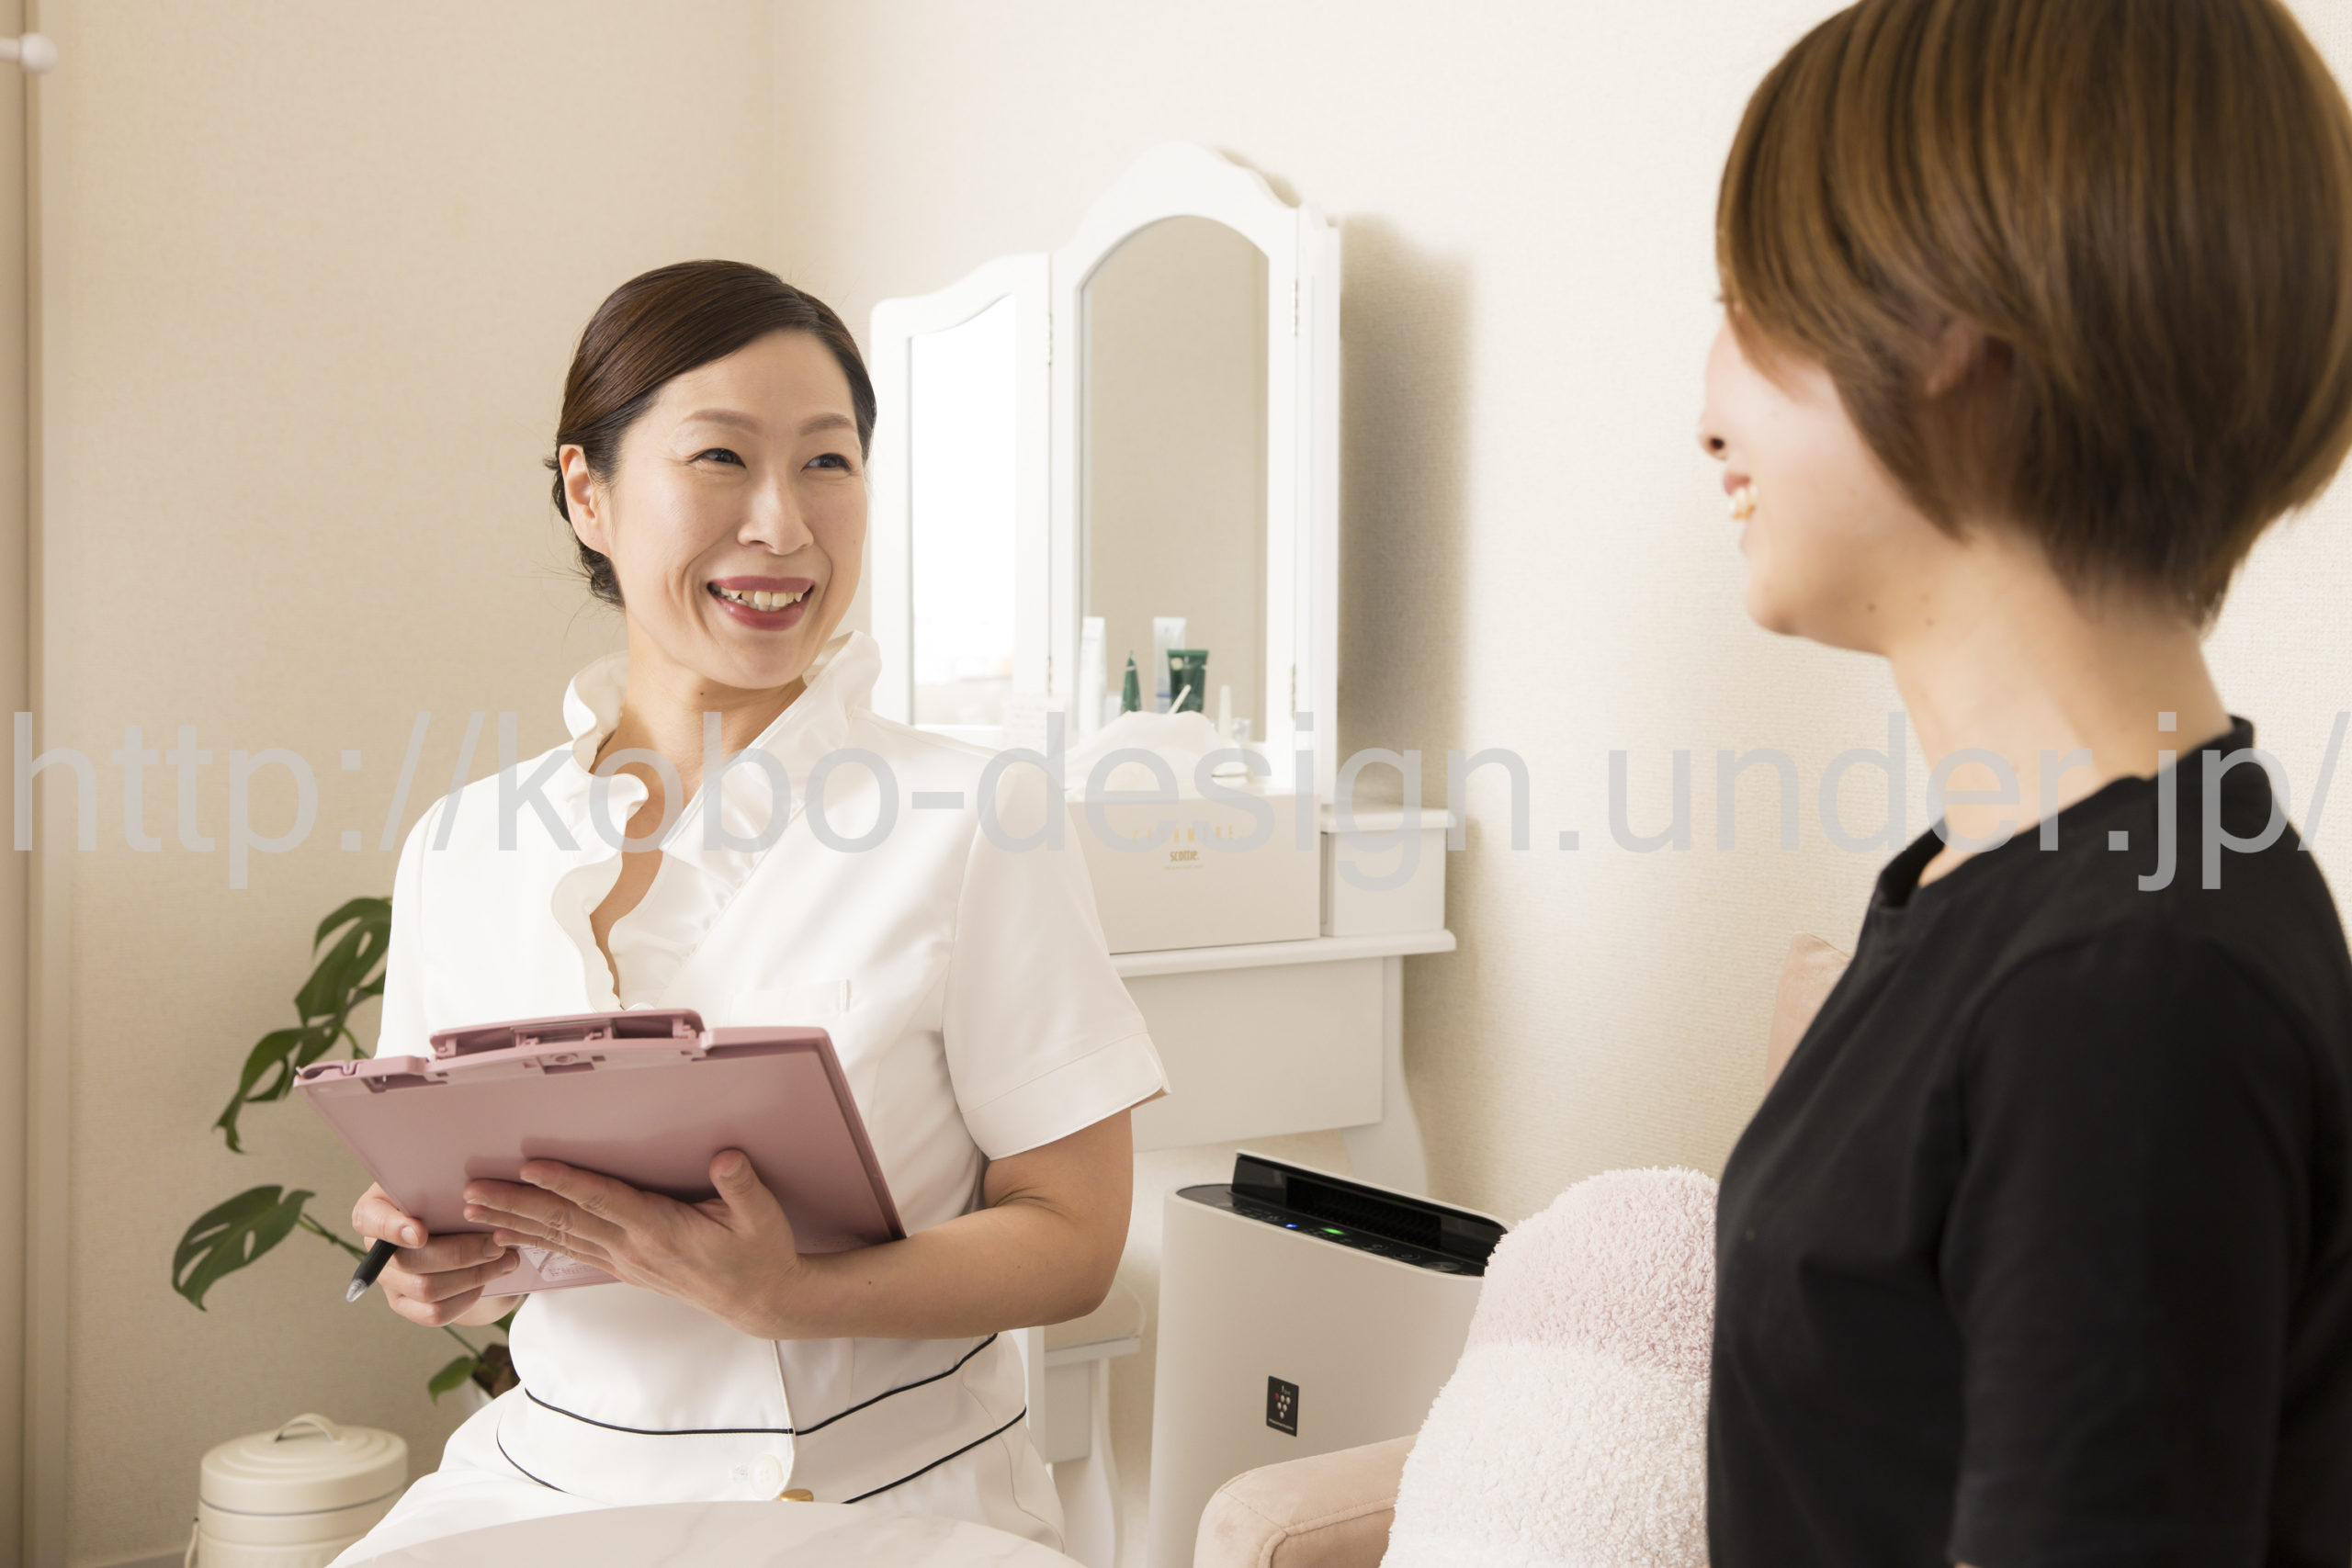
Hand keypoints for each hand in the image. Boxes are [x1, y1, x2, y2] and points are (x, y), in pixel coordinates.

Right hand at [351, 1182, 519, 1326]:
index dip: (391, 1229)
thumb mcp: (448, 1179)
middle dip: (460, 1254)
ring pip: (427, 1290)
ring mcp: (391, 1280)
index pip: (369, 1219)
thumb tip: (475, 1173)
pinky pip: (434, 1313)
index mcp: (379, 1209)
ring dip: (473, 1276)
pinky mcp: (406, 1304)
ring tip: (506, 1260)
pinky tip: (489, 1279)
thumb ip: (449, 1178)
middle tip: (498, 1243)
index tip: (420, 1233)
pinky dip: (467, 1298)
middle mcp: (379, 1248)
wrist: (462, 1229)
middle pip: (410, 1261)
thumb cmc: (453, 1195)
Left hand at [461, 1152, 805, 1338]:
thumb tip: (725, 1158)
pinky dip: (536, 1241)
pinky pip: (571, 1252)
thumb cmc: (760, 1252)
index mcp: (661, 1230)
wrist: (759, 1300)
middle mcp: (634, 1248)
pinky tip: (509, 1235)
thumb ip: (740, 1186)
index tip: (529, 1166)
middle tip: (472, 1191)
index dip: (566, 1182)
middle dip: (516, 1204)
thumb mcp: (761, 1216)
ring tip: (474, 1209)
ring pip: (560, 1238)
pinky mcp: (624, 1268)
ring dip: (514, 1222)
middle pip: (565, 1221)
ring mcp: (625, 1262)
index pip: (604, 1201)